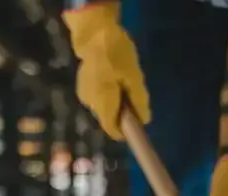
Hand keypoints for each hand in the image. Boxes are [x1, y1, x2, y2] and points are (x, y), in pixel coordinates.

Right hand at [62, 1, 149, 139]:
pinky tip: (112, 77)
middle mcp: (91, 103)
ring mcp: (84, 93)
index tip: (137, 124)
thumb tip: (144, 120)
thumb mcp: (134, 77)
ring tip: (123, 81)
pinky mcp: (83, 84)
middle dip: (122, 113)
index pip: (113, 130)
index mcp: (103, 104)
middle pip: (109, 118)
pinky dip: (108, 92)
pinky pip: (99, 96)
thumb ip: (139, 101)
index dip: (126, 132)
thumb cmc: (115, 54)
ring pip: (104, 107)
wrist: (93, 32)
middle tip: (132, 94)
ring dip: (115, 101)